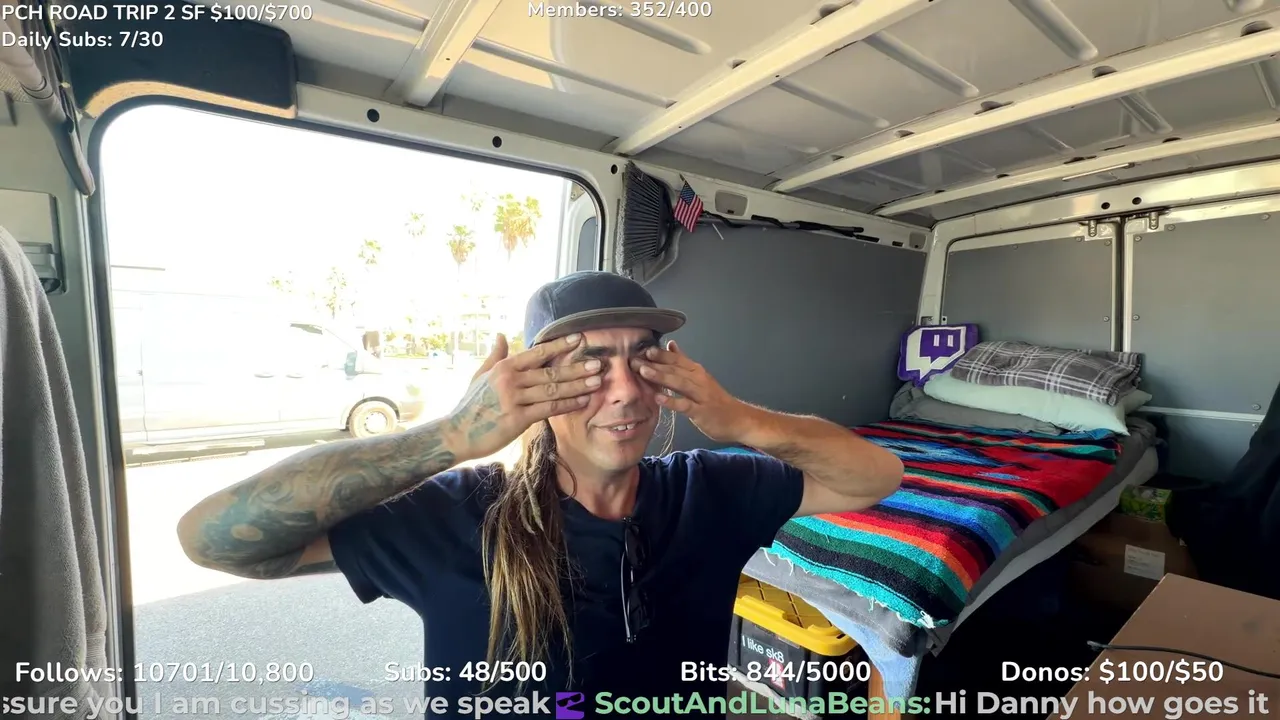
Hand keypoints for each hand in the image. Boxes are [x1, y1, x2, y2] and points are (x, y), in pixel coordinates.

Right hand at [448, 333, 601, 460]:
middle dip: (576, 368)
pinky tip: (583, 402)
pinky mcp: (517, 419)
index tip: (579, 338)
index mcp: (504, 367)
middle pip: (550, 372)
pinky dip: (567, 405)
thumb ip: (495, 356)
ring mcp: (514, 399)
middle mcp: (510, 380)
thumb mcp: (480, 376)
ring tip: (597, 381)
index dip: (559, 345)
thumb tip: (501, 335)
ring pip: (552, 390)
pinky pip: (548, 410)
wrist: (456, 433)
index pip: (537, 352)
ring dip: (577, 386)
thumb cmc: (470, 405)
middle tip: (598, 364)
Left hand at [631, 341, 749, 442]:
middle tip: (635, 359)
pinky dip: (672, 401)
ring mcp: (701, 395)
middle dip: (654, 363)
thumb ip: (684, 361)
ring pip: (679, 383)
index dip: (660, 354)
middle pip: (675, 368)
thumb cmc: (715, 400)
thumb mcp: (700, 377)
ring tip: (643, 372)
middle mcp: (699, 379)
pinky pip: (685, 405)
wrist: (738, 419)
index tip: (642, 349)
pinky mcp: (701, 411)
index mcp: (696, 371)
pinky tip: (658, 398)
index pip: (676, 358)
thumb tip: (671, 344)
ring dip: (661, 376)